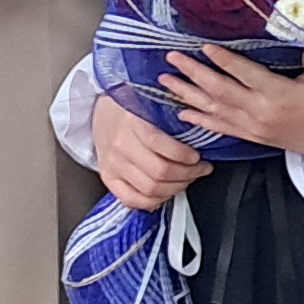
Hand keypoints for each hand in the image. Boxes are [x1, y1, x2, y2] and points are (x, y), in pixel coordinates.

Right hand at [91, 93, 206, 210]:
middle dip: (187, 174)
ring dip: (175, 188)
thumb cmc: (131, 106)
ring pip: (149, 189)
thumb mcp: (151, 102)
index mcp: (132, 121)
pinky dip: (152, 201)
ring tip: (187, 180)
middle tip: (200, 170)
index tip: (197, 156)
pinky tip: (166, 192)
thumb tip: (200, 130)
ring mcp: (113, 164)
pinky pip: (131, 199)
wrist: (102, 111)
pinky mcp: (108, 177)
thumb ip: (172, 114)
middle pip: (159, 172)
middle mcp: (121, 144)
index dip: (184, 156)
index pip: (161, 145)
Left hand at [160, 46, 303, 163]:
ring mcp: (256, 127)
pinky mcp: (256, 137)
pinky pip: (222, 128)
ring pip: (215, 110)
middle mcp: (261, 112)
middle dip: (193, 73)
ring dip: (188, 95)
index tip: (202, 46)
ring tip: (166, 82)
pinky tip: (183, 114)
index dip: (221, 60)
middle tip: (172, 58)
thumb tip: (297, 43)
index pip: (243, 74)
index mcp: (279, 95)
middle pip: (220, 91)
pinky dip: (201, 120)